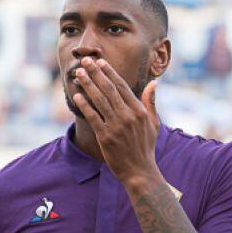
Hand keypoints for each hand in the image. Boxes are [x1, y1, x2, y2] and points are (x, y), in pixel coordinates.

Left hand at [72, 57, 160, 182]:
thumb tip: (154, 83)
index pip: (122, 87)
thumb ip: (151, 102)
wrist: (140, 171)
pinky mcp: (106, 137)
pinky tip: (77, 95)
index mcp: (140, 111)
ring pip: (99, 101)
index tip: (100, 62)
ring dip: (88, 85)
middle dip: (96, 74)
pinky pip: (93, 117)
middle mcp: (129, 116)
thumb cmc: (146, 147)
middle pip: (109, 90)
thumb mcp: (154, 123)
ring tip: (78, 74)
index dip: (110, 73)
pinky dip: (85, 105)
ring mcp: (117, 126)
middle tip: (85, 61)